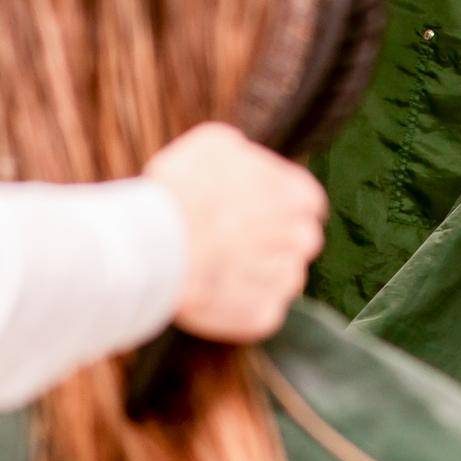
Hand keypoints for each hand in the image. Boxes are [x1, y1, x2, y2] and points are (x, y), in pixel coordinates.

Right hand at [146, 124, 327, 341]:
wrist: (153, 246)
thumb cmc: (180, 189)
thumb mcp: (213, 144)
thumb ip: (244, 157)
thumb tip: (247, 166)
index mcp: (299, 196)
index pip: (307, 204)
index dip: (280, 208)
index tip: (256, 212)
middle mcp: (303, 239)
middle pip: (298, 242)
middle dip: (273, 242)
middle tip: (234, 241)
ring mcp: (284, 281)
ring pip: (282, 279)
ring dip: (258, 274)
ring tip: (219, 268)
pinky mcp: (263, 317)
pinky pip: (260, 310)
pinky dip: (240, 305)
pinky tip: (214, 292)